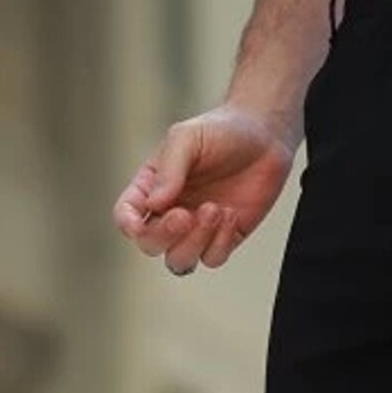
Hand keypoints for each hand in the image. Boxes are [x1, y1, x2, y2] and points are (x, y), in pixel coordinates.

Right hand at [112, 105, 293, 274]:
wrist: (264, 137)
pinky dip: (220, 242)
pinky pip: (212, 258)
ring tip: (214, 209)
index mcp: (151, 187)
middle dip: (165, 235)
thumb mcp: (187, 138)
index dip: (127, 225)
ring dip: (195, 241)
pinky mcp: (224, 238)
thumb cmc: (220, 131)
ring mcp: (197, 229)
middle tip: (184, 215)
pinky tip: (231, 213)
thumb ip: (169, 169)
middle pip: (151, 244)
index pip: (127, 215)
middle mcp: (170, 212)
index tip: (138, 225)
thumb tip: (154, 204)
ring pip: (180, 261)